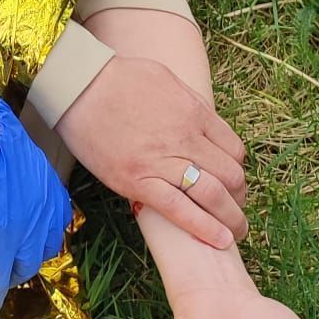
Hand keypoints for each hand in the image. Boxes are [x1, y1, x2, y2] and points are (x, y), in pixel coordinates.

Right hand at [0, 90, 72, 318]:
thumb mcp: (18, 147)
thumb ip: (22, 169)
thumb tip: (10, 168)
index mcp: (50, 190)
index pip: (54, 225)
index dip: (38, 235)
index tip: (27, 239)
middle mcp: (44, 216)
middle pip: (41, 250)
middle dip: (27, 258)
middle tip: (11, 262)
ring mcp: (22, 235)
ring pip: (21, 268)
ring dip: (10, 276)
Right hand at [56, 54, 248, 246]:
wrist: (79, 85)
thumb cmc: (118, 77)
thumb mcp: (166, 78)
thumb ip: (189, 102)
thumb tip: (203, 119)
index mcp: (194, 112)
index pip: (234, 149)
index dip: (239, 169)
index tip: (234, 181)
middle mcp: (185, 138)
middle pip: (230, 175)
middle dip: (239, 196)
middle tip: (235, 209)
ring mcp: (161, 161)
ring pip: (213, 196)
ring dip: (231, 218)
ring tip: (236, 232)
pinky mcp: (138, 181)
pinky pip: (179, 210)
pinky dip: (204, 228)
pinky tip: (219, 241)